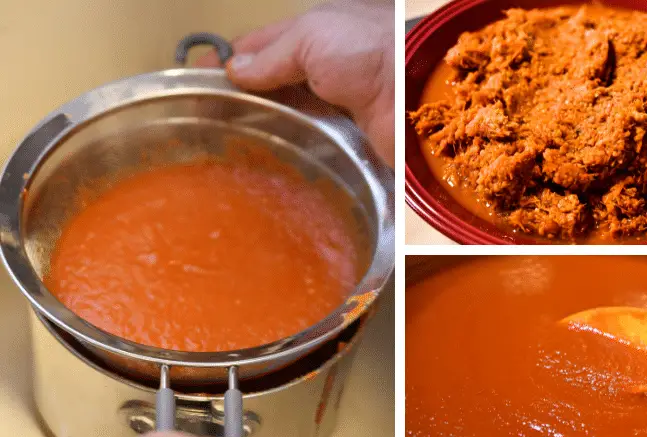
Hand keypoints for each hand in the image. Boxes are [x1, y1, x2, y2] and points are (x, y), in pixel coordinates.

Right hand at [197, 1, 393, 166]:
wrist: (417, 92)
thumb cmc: (369, 50)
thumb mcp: (311, 37)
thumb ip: (271, 55)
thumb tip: (233, 71)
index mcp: (312, 34)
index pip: (259, 47)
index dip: (230, 63)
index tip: (199, 83)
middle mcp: (323, 68)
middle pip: (273, 84)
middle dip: (245, 100)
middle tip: (210, 124)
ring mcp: (336, 104)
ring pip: (291, 117)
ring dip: (268, 128)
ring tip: (232, 147)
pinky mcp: (349, 138)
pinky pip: (315, 144)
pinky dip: (295, 150)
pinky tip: (271, 161)